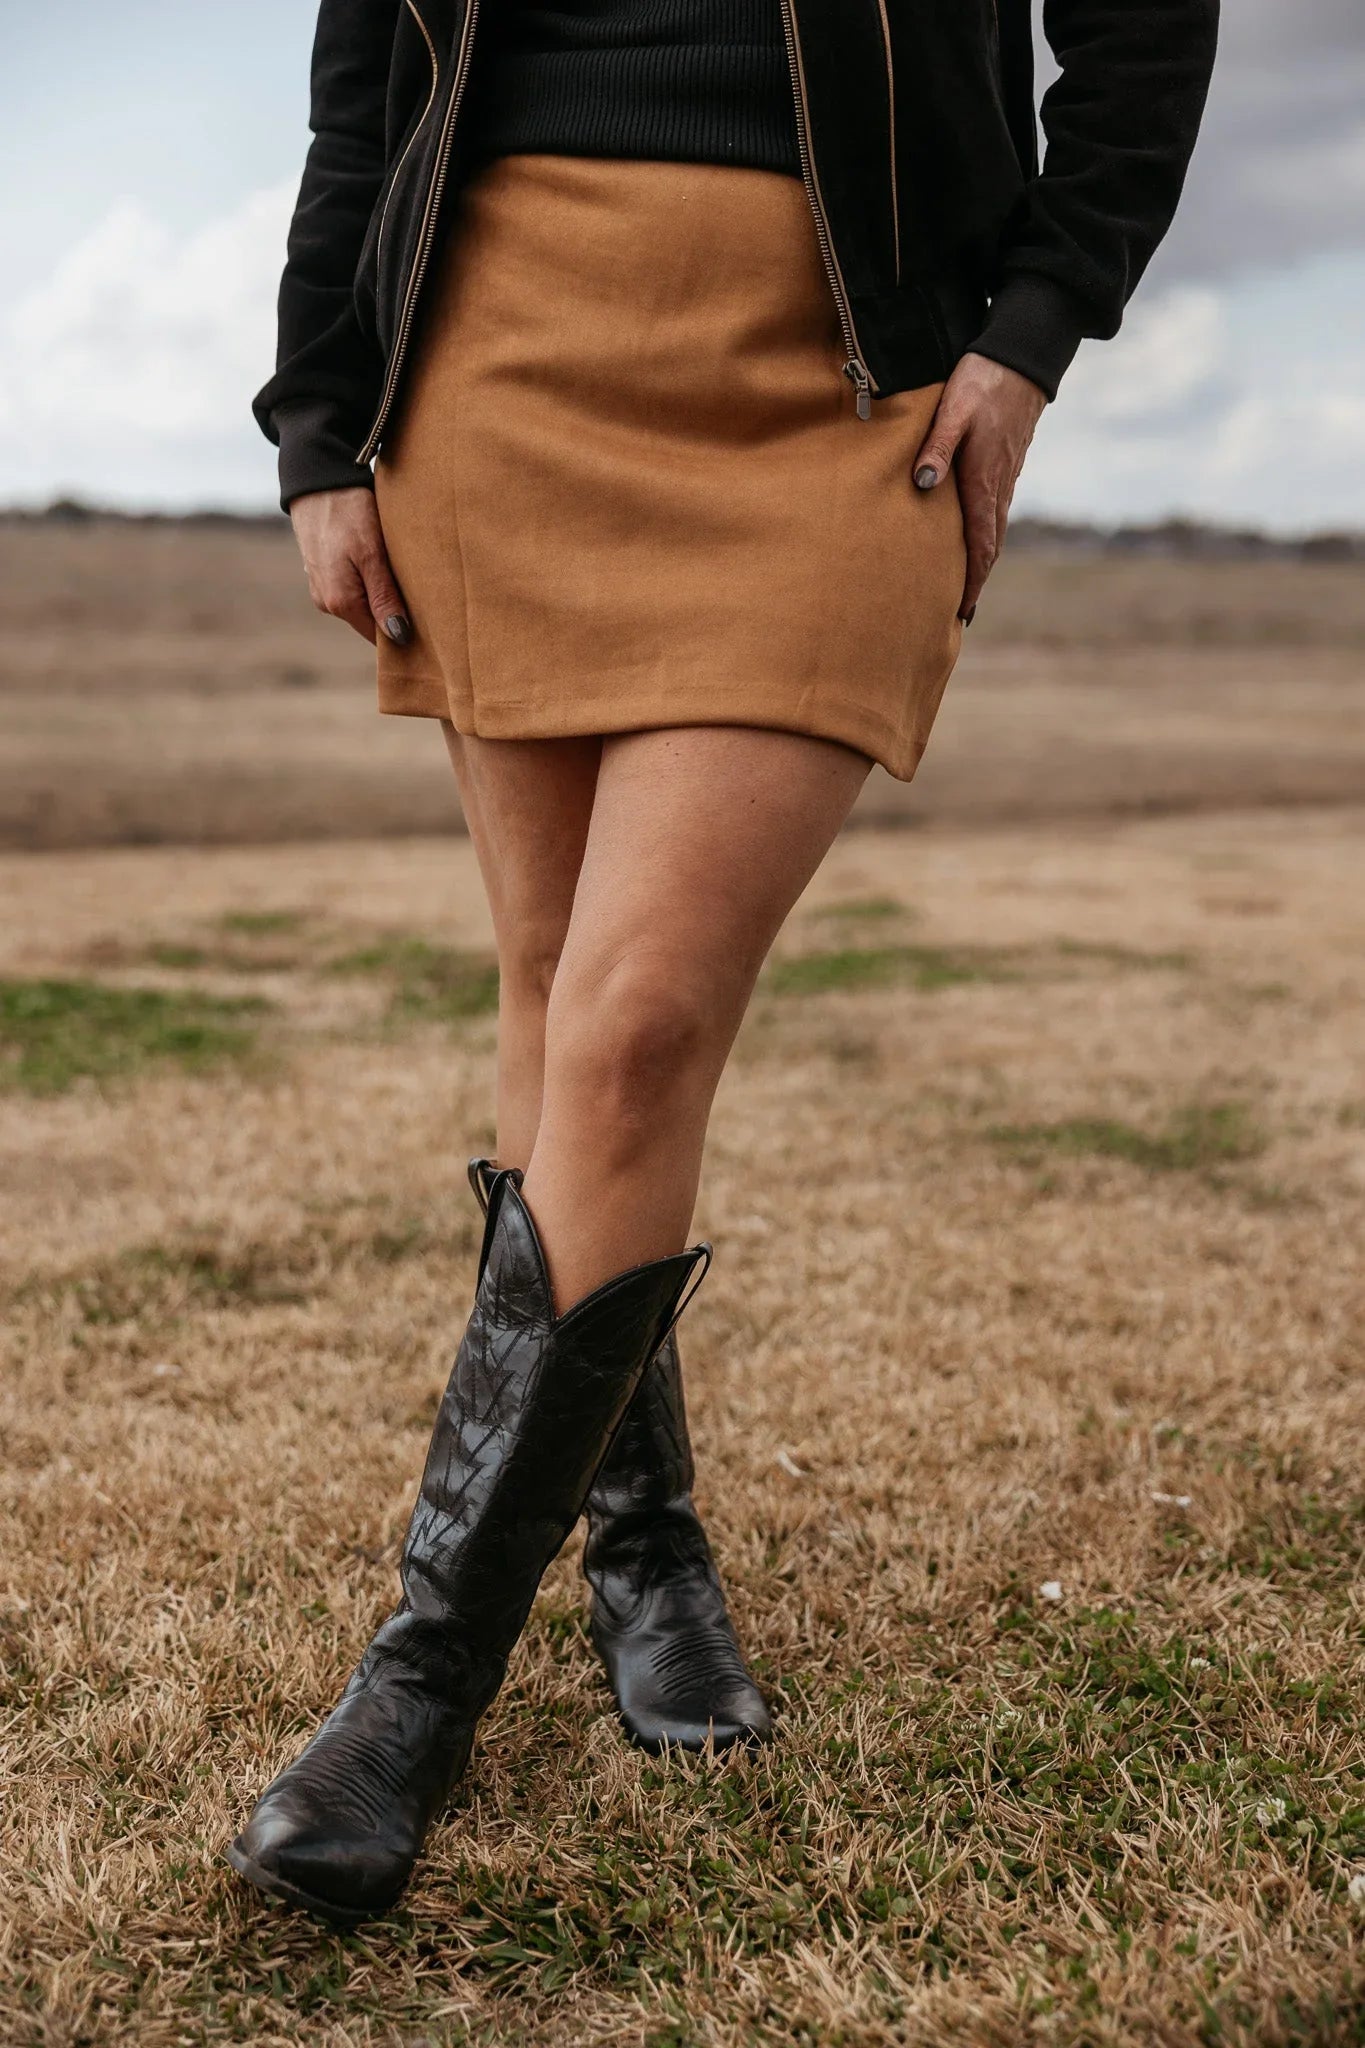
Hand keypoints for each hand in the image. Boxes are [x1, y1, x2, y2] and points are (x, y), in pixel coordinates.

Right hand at [290, 487, 411, 646]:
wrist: (317, 479)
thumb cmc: (347, 512)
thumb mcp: (372, 555)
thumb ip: (384, 598)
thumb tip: (399, 637)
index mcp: (340, 603)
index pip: (380, 636)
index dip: (405, 633)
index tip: (431, 625)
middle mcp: (327, 602)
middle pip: (372, 620)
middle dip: (396, 612)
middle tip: (426, 597)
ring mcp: (323, 587)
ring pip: (364, 603)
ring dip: (384, 594)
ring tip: (404, 576)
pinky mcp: (324, 571)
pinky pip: (354, 586)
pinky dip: (371, 580)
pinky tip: (383, 564)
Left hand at [912, 353, 1046, 622]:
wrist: (1022, 356)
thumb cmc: (983, 381)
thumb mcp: (953, 410)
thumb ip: (935, 448)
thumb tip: (922, 487)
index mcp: (984, 481)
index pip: (980, 545)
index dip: (972, 581)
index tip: (962, 611)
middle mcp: (999, 487)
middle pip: (990, 547)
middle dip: (976, 581)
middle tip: (961, 614)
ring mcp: (1006, 477)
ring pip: (994, 530)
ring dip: (982, 562)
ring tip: (966, 588)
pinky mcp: (1006, 466)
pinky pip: (996, 513)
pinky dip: (987, 537)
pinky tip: (975, 542)